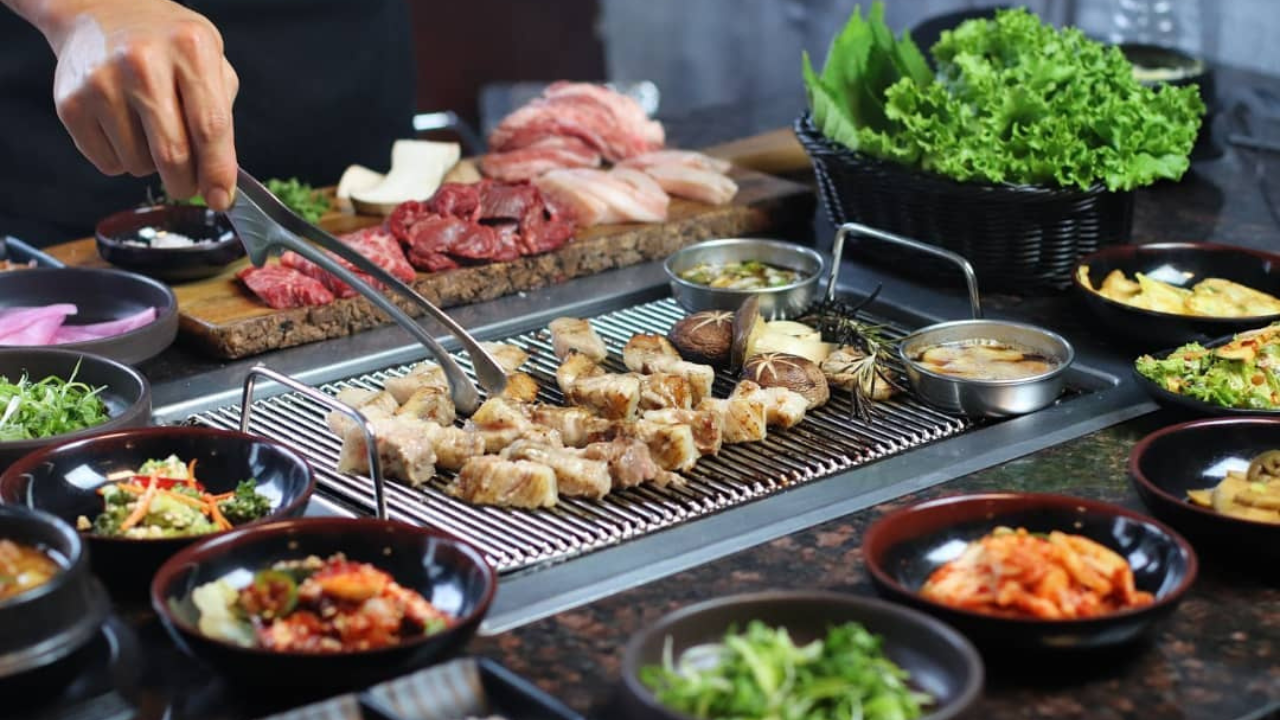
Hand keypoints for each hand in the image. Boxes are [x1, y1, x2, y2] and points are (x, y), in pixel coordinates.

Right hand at [34, 0, 239, 208]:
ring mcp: (102, 82)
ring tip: (149, 130)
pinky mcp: (70, 103)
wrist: (101, 11)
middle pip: (172, 154)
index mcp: (190, 49)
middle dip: (185, 183)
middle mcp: (143, 63)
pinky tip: (123, 127)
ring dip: (151, 166)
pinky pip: (108, 164)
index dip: (217, 172)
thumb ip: (221, 117)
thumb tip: (220, 180)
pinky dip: (122, 160)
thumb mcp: (210, 62)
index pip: (210, 126)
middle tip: (188, 184)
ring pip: (139, 165)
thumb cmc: (167, 45)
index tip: (221, 200)